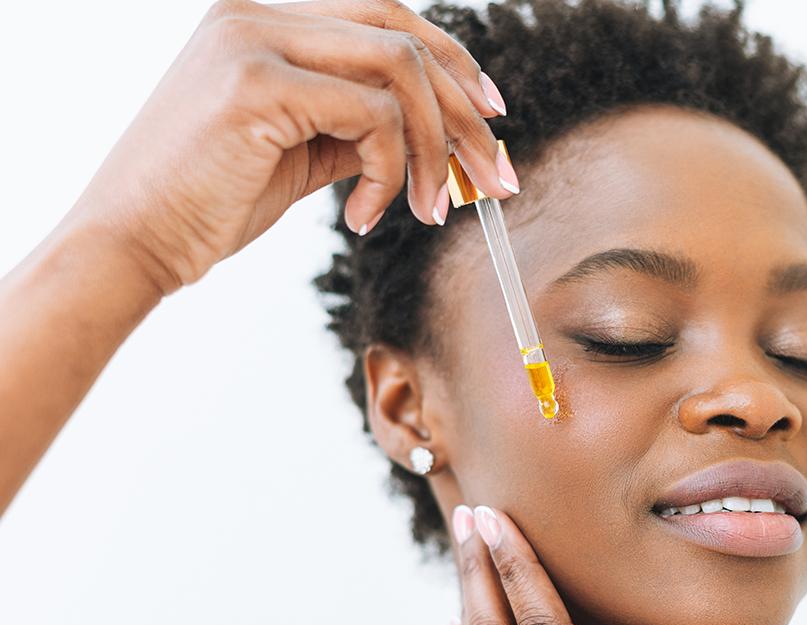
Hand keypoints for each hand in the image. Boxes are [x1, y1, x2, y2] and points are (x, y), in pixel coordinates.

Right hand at [67, 0, 515, 293]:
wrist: (133, 243)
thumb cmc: (209, 204)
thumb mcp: (299, 155)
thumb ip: (356, 128)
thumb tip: (430, 134)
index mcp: (266, 21)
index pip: (385, 18)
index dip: (451, 64)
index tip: (492, 118)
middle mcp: (258, 12)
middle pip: (403, 35)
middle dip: (466, 109)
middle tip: (497, 176)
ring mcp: (254, 37)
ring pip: (398, 70)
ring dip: (436, 148)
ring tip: (434, 209)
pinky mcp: (255, 81)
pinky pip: (371, 117)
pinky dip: (391, 172)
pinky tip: (366, 217)